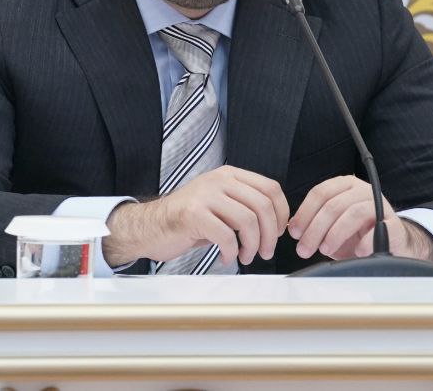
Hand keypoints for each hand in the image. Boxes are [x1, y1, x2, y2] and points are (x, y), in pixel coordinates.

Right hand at [103, 166, 289, 267]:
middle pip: (262, 205)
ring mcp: (205, 195)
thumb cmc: (189, 220)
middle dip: (270, 235)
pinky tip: (226, 257)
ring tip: (246, 257)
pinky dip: (231, 251)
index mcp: (229, 175)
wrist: (151, 226)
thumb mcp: (220, 204)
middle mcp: (218, 180)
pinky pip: (226, 235)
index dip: (281, 213)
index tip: (278, 232)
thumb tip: (276, 224)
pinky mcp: (193, 214)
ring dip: (252, 245)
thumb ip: (245, 206)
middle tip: (265, 252)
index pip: (270, 188)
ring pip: (248, 220)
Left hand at [288, 176, 432, 261]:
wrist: (391, 245)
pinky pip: (380, 228)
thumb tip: (292, 227)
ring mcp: (380, 205)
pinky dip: (366, 241)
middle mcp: (363, 190)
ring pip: (353, 213)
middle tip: (304, 249)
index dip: (304, 213)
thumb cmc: (358, 234)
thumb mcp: (332, 225)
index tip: (295, 233)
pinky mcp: (395, 224)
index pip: (320, 192)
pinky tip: (357, 252)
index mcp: (345, 186)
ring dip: (335, 234)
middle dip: (315, 229)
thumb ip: (314, 223)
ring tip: (325, 250)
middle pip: (334, 205)